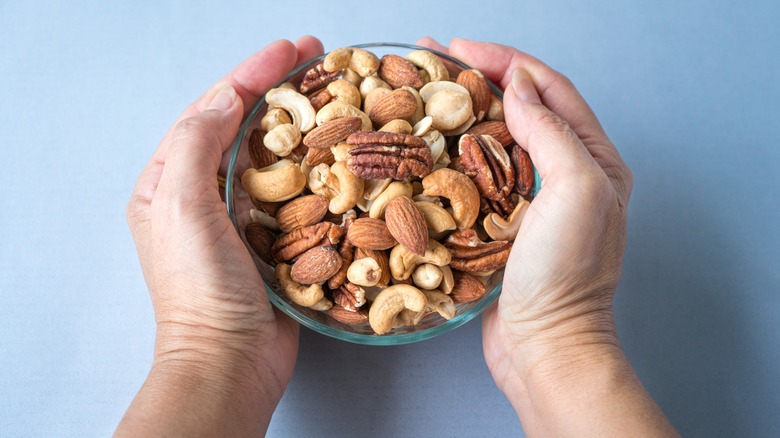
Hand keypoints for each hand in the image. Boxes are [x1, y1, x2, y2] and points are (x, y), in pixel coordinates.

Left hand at [118, 37, 322, 436]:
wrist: (232, 361)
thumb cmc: (200, 290)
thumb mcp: (181, 208)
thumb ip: (195, 146)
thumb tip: (223, 97)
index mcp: (171, 181)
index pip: (211, 110)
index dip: (250, 74)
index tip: (290, 49)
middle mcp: (205, 193)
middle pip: (245, 125)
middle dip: (280, 87)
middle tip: (318, 56)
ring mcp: (243, 216)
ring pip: (275, 154)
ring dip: (303, 120)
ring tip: (335, 90)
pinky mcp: (277, 237)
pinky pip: (298, 190)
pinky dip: (319, 165)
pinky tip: (340, 149)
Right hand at [419, 38, 676, 435]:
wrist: (545, 346)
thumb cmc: (566, 275)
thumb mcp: (576, 191)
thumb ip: (551, 132)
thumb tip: (518, 87)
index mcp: (593, 159)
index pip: (548, 89)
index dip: (505, 61)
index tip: (459, 46)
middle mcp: (564, 174)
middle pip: (519, 109)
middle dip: (478, 79)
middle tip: (432, 60)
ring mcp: (531, 200)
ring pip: (494, 141)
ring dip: (462, 113)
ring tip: (424, 94)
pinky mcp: (501, 224)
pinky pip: (476, 178)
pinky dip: (452, 156)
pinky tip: (427, 148)